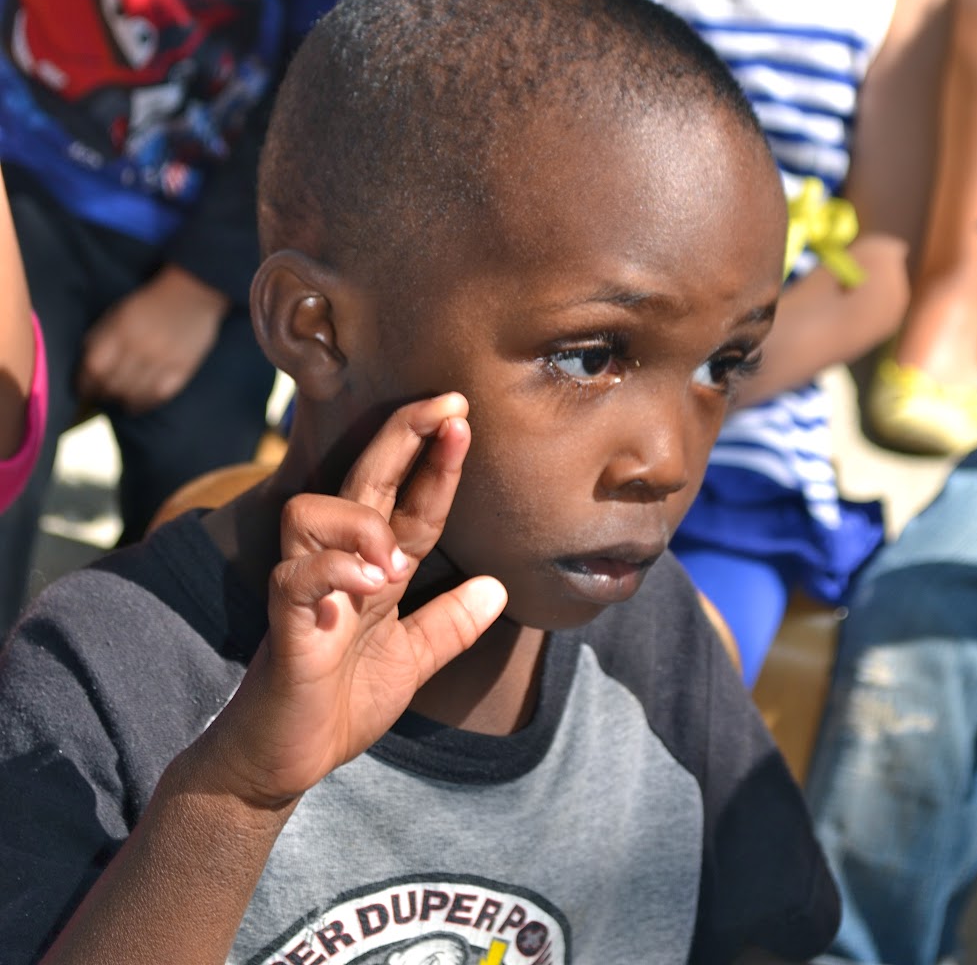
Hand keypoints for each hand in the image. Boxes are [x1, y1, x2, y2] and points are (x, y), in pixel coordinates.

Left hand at [77, 265, 228, 413]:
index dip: (84, 384)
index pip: (93, 369)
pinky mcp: (182, 369)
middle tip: (102, 395)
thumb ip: (100, 338)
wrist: (192, 292)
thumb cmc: (149, 303)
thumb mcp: (117, 312)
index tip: (84, 389)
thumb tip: (85, 368)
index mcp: (120, 330)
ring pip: (132, 396)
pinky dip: (143, 404)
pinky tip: (138, 403)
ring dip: (121, 401)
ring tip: (120, 399)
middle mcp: (139, 347)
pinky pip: (157, 397)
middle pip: (111, 385)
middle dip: (102, 394)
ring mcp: (162, 360)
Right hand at [204, 393, 506, 807]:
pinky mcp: (284, 626)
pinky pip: (298, 576)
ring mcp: (305, 591)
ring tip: (395, 561)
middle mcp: (337, 566)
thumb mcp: (412, 661)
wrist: (283, 763)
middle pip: (364, 480)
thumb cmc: (338, 706)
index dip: (436, 462)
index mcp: (372, 571)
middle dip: (403, 436)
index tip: (464, 416)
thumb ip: (450, 625)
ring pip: (313, 510)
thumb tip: (499, 588)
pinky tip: (373, 583)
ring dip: (361, 521)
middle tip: (448, 407)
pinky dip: (336, 569)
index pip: (408, 501)